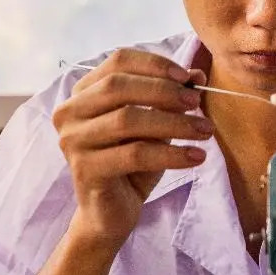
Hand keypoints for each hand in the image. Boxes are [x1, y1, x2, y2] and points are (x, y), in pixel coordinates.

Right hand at [52, 49, 213, 247]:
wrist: (111, 212)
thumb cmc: (132, 162)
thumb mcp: (155, 123)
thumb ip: (170, 97)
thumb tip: (196, 74)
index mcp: (84, 92)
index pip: (118, 61)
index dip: (154, 64)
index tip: (187, 76)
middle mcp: (70, 111)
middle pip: (119, 86)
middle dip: (164, 91)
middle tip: (197, 102)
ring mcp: (73, 140)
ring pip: (128, 119)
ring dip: (174, 122)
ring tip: (205, 131)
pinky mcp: (85, 169)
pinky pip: (134, 154)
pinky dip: (171, 153)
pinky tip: (196, 157)